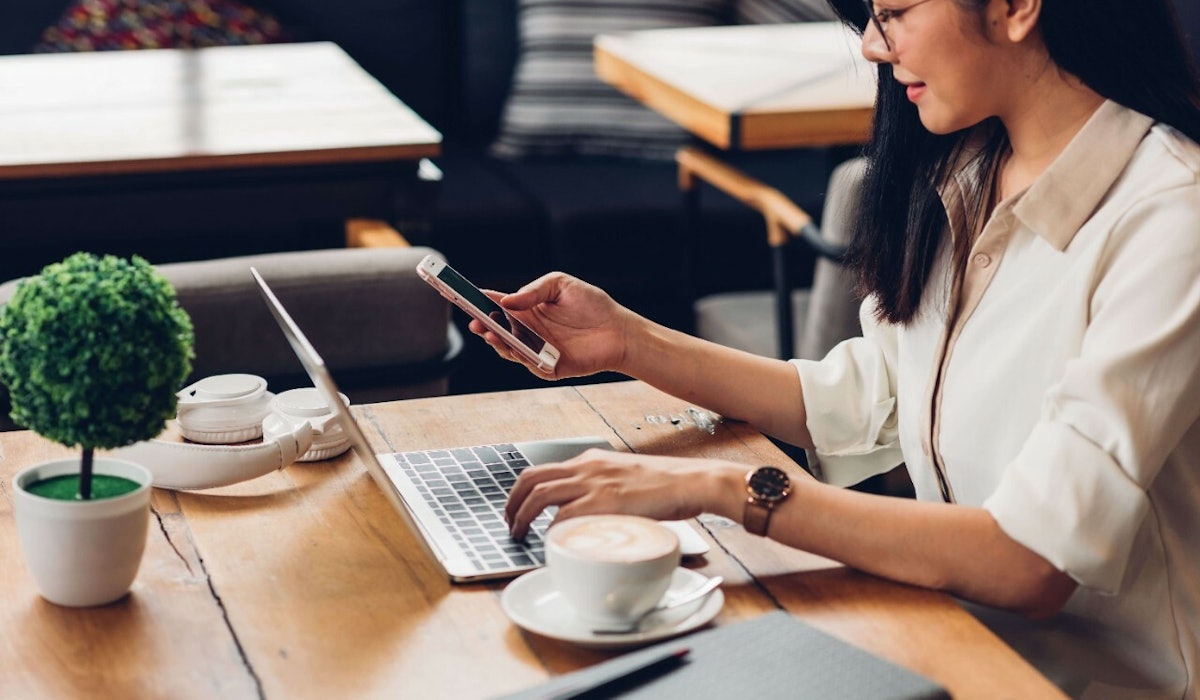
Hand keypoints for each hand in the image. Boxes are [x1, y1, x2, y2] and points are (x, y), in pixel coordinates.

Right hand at [468, 272, 635, 379]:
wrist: (619, 331)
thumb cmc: (593, 305)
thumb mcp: (560, 285)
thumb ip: (533, 291)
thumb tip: (506, 302)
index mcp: (528, 308)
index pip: (496, 304)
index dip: (476, 300)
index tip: (457, 294)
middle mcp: (528, 330)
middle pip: (496, 328)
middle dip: (481, 324)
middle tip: (472, 320)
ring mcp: (536, 349)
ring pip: (507, 348)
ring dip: (495, 341)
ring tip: (488, 331)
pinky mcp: (547, 366)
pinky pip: (527, 362)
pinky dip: (518, 355)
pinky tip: (513, 345)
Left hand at [504, 448, 743, 538]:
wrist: (691, 481)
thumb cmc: (666, 485)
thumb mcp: (626, 477)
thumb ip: (603, 488)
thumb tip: (586, 512)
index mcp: (591, 461)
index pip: (543, 469)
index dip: (522, 490)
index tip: (517, 507)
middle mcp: (587, 467)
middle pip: (531, 478)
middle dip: (511, 502)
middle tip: (508, 522)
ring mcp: (594, 483)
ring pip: (539, 495)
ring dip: (521, 516)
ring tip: (518, 534)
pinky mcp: (605, 501)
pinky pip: (563, 516)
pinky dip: (550, 531)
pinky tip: (548, 542)